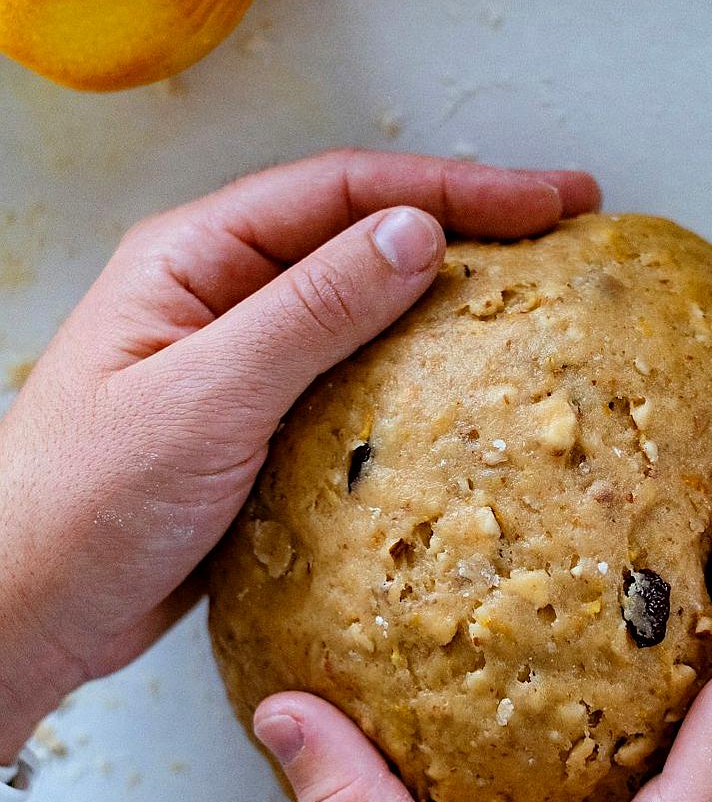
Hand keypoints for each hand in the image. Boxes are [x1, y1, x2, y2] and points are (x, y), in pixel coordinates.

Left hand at [0, 150, 600, 760]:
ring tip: (536, 301)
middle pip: (364, 236)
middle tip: (567, 234)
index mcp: (196, 258)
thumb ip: (313, 311)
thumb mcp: (206, 394)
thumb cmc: (79, 502)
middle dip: (468, 228)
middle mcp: (221, 295)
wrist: (23, 613)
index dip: (458, 189)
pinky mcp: (259, 428)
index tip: (550, 200)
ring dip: (448, 300)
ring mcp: (242, 362)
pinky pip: (354, 382)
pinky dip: (417, 377)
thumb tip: (416, 234)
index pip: (346, 193)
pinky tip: (467, 393)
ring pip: (365, 310)